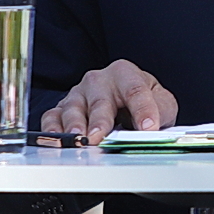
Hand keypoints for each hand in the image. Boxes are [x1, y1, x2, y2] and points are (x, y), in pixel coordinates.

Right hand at [40, 59, 178, 145]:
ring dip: (75, 125)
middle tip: (100, 136)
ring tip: (80, 139)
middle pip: (100, 100)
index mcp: (125, 74)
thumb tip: (154, 128)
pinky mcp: (62, 109)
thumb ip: (161, 112)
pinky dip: (53, 129)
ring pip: (73, 107)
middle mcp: (99, 81)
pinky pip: (53, 117)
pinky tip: (59, 140)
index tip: (148, 127)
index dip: (143, 110)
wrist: (124, 103)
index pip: (136, 91)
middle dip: (100, 120)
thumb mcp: (161, 103)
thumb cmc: (141, 102)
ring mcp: (78, 94)